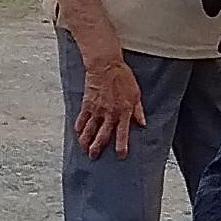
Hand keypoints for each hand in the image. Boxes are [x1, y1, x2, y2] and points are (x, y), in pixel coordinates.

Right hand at [70, 43, 147, 158]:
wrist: (106, 65)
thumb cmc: (122, 77)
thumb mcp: (136, 94)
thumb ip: (138, 110)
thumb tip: (142, 123)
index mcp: (123, 112)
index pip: (122, 133)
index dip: (121, 146)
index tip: (121, 155)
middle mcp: (109, 113)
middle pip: (102, 135)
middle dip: (97, 148)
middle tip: (94, 156)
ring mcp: (97, 110)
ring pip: (89, 130)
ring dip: (86, 141)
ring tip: (84, 149)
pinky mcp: (87, 104)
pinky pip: (81, 119)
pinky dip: (79, 127)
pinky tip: (78, 133)